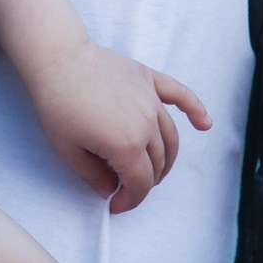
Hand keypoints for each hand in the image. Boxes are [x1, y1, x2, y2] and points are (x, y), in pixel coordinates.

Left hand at [24, 37, 209, 211]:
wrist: (57, 58)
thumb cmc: (57, 104)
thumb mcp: (68, 150)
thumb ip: (94, 176)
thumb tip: (112, 190)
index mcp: (126, 145)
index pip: (140, 183)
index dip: (130, 199)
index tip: (115, 205)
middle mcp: (146, 124)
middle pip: (157, 163)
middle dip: (143, 182)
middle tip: (125, 186)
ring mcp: (150, 100)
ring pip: (170, 138)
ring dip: (165, 159)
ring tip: (152, 170)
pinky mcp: (148, 79)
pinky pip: (180, 94)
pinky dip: (195, 109)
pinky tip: (205, 124)